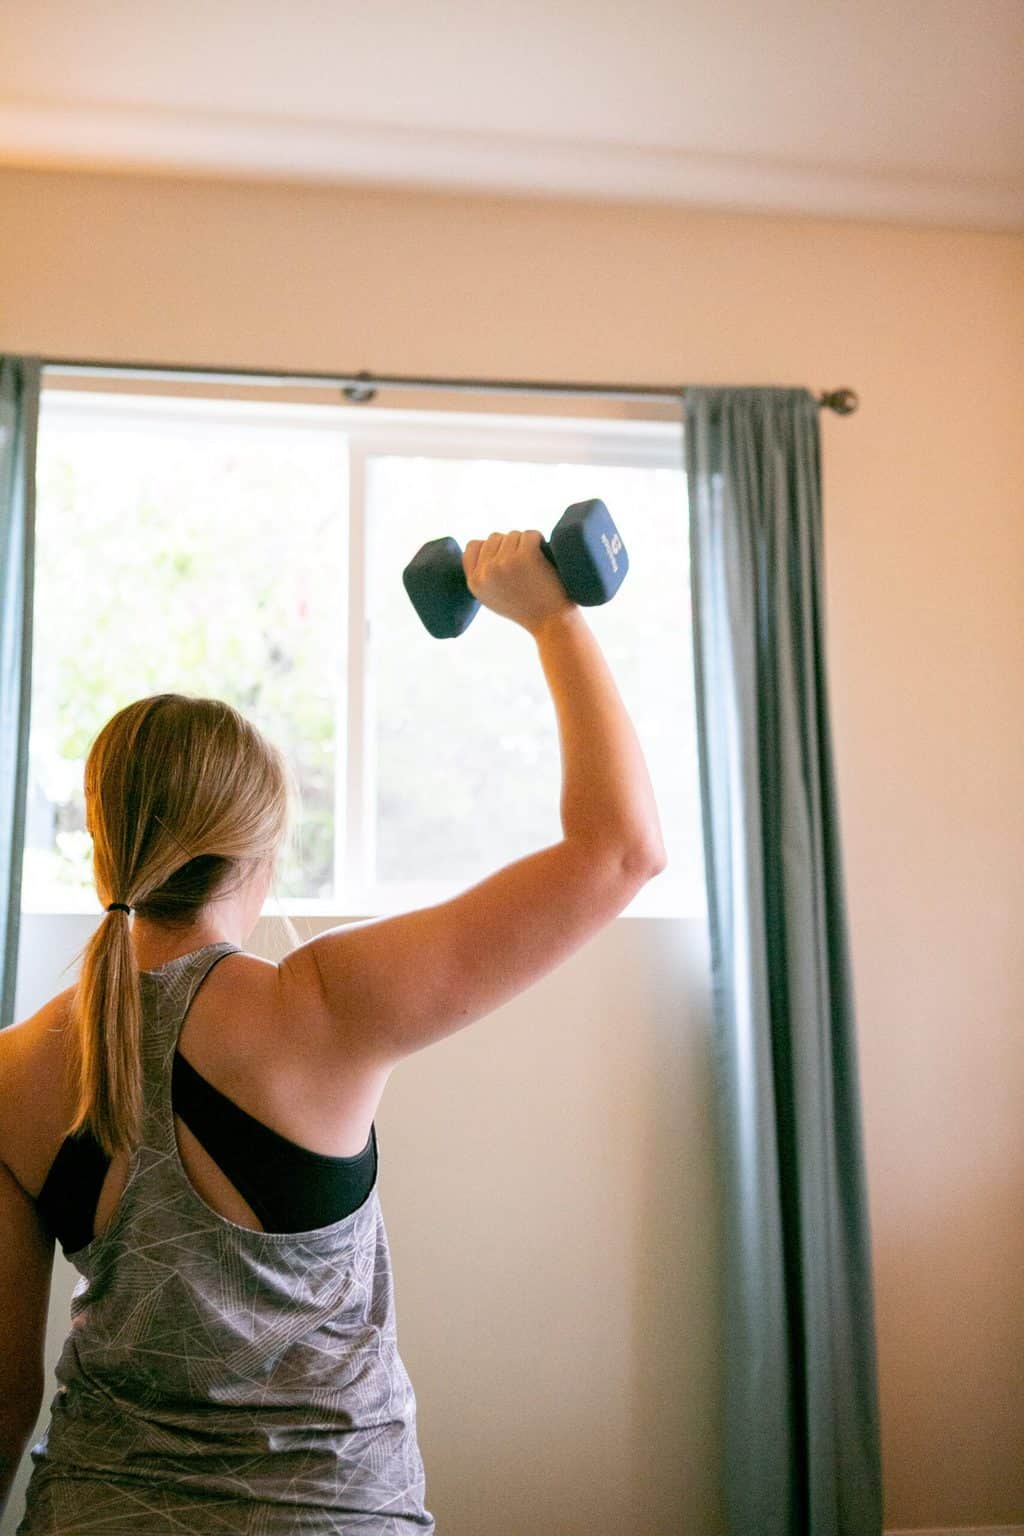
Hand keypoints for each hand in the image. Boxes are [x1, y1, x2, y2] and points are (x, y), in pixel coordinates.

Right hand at [462, 530, 576, 634]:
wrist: (551, 623)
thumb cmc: (527, 610)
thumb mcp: (492, 597)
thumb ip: (482, 574)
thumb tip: (481, 544)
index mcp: (474, 582)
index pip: (473, 546)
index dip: (491, 548)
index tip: (506, 558)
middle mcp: (485, 572)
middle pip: (495, 537)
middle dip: (510, 546)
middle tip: (525, 567)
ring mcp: (504, 562)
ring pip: (513, 535)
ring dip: (526, 545)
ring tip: (535, 568)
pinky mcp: (525, 555)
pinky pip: (530, 534)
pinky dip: (540, 541)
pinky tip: (544, 559)